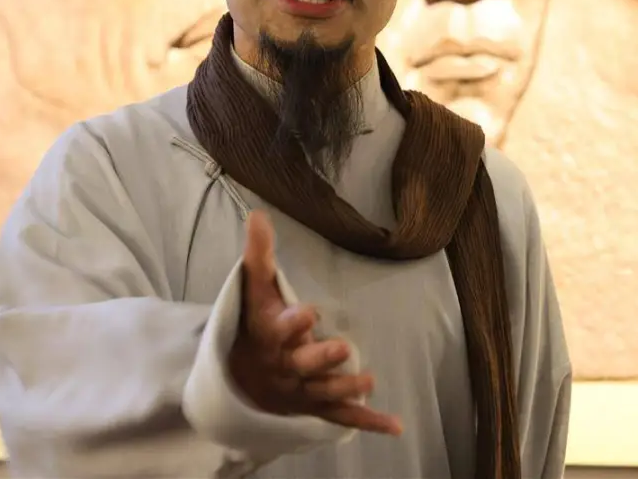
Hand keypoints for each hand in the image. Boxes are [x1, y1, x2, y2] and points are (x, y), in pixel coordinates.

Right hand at [228, 210, 401, 435]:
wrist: (242, 378)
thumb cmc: (256, 325)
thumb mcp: (255, 291)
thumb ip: (259, 255)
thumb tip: (258, 213)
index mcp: (272, 337)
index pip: (279, 329)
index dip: (292, 323)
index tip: (308, 312)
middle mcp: (287, 366)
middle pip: (302, 365)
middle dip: (321, 358)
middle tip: (343, 348)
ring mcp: (302, 391)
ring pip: (323, 393)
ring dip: (345, 388)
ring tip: (368, 381)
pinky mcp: (317, 407)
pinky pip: (342, 417)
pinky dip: (367, 422)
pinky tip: (395, 425)